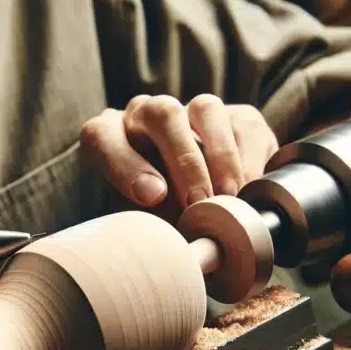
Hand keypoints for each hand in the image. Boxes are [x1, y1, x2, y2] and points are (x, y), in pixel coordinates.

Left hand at [80, 94, 278, 216]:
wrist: (200, 207)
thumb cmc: (159, 218)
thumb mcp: (145, 224)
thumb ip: (149, 224)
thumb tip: (174, 239)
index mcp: (111, 138)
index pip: (103, 138)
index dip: (124, 164)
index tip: (150, 197)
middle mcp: (148, 115)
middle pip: (161, 114)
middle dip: (183, 160)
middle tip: (197, 202)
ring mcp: (192, 112)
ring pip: (206, 110)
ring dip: (220, 156)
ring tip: (228, 198)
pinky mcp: (236, 117)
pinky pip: (244, 126)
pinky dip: (247, 162)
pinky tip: (248, 192)